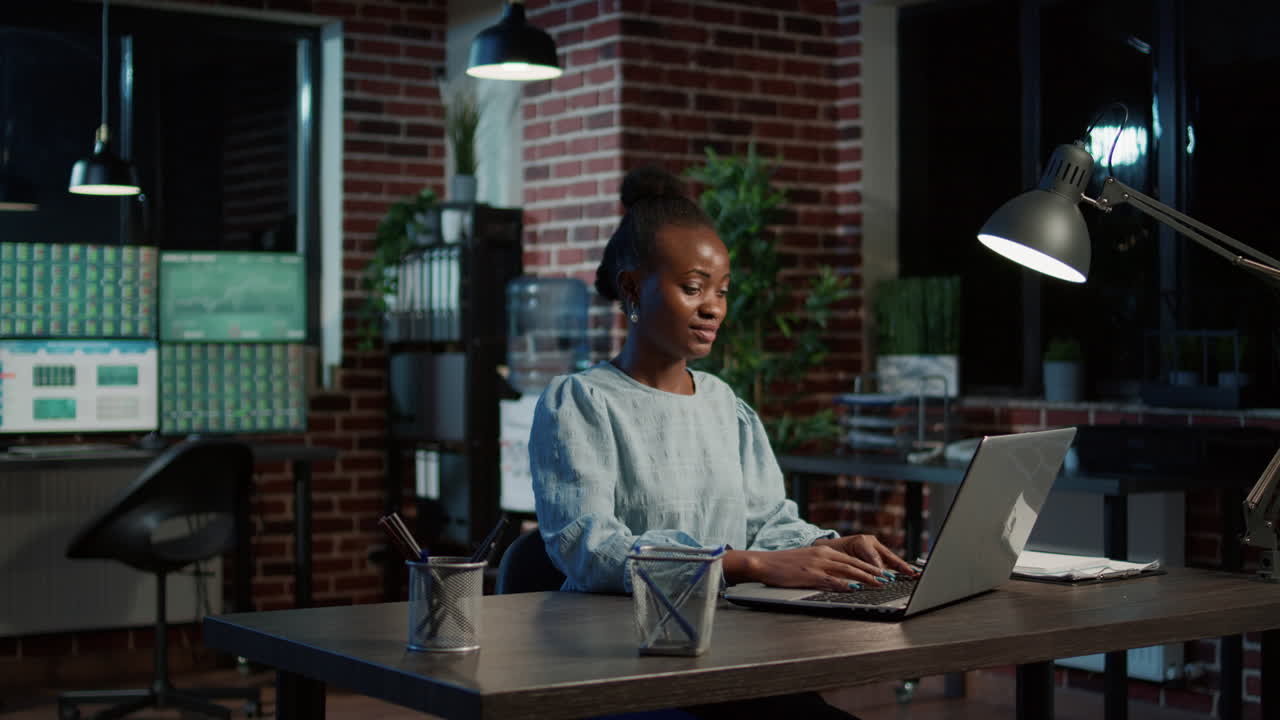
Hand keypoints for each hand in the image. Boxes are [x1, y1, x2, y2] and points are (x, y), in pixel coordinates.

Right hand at [726, 546, 892, 591]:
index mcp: (824, 551)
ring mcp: (817, 564)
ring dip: (866, 577)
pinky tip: (854, 589)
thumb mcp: (807, 562)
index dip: (871, 566)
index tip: (885, 573)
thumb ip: (825, 568)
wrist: (763, 562)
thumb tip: (842, 580)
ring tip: (880, 584)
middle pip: (854, 564)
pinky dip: (844, 584)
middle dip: (874, 572)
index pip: (853, 559)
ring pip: (847, 571)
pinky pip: (830, 580)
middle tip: (890, 579)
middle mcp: (824, 555)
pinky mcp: (809, 574)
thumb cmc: (784, 565)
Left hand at [813, 534, 917, 577]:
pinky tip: (909, 572)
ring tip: (913, 573)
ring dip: (902, 567)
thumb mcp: (840, 561)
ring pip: (891, 558)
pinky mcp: (878, 552)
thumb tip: (872, 578)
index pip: (873, 559)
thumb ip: (854, 569)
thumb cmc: (832, 554)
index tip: (885, 579)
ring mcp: (876, 546)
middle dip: (899, 566)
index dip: (879, 570)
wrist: (829, 548)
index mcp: (860, 541)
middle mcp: (870, 541)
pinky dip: (899, 568)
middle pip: (887, 556)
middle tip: (909, 574)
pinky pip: (890, 560)